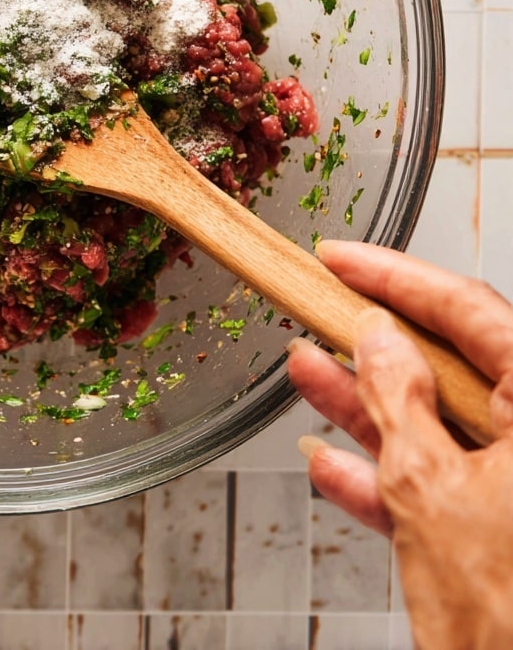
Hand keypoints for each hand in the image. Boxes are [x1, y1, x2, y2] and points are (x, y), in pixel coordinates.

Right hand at [288, 240, 512, 649]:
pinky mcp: (509, 536)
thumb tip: (376, 342)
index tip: (341, 260)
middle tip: (319, 309)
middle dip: (372, 345)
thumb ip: (396, 402)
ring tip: (305, 373)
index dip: (393, 278)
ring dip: (368, 407)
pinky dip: (388, 477)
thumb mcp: (431, 491)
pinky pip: (446, 488)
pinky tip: (332, 466)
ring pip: (442, 426)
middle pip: (452, 366)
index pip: (468, 309)